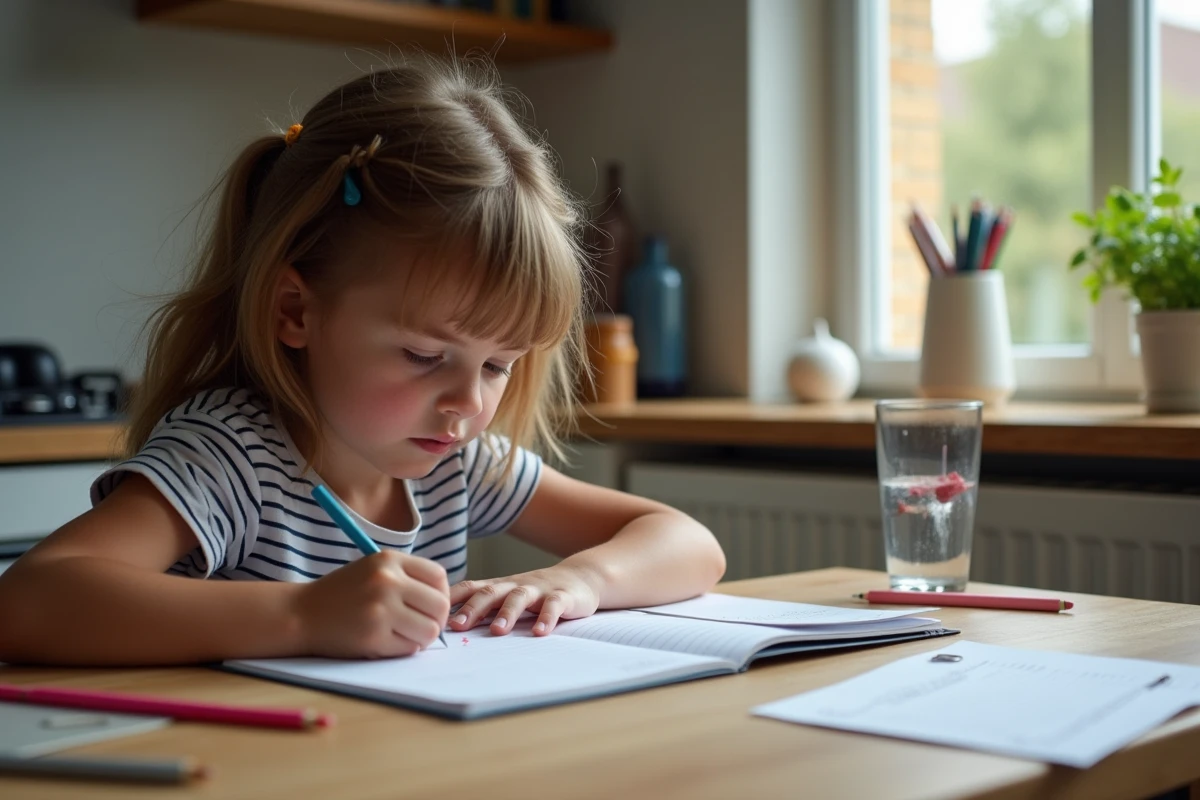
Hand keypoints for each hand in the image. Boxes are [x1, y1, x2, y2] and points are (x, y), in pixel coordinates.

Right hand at [292, 551, 449, 657]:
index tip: (431, 605)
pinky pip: (409, 648)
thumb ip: (408, 578)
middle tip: (423, 626)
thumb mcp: (374, 569)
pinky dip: (404, 648)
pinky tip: (388, 641)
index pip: (439, 577)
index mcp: (389, 560)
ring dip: (422, 637)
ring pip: (429, 631)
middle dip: (436, 620)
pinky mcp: (373, 637)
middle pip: (440, 605)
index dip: (442, 594)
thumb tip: (446, 602)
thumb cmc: (343, 593)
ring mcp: (380, 610)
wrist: (301, 614)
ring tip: (405, 634)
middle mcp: (387, 581)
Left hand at [449, 564, 601, 636]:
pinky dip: (546, 618)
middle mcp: (516, 585)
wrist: (581, 577)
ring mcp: (540, 589)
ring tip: (497, 631)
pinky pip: (554, 606)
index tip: (431, 613)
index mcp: (500, 586)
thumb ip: (485, 609)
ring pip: (520, 597)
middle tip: (457, 626)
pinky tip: (539, 632)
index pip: (471, 587)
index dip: (452, 598)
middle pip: (491, 592)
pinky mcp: (564, 596)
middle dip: (472, 608)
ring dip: (507, 613)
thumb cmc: (537, 593)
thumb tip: (447, 629)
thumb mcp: (509, 596)